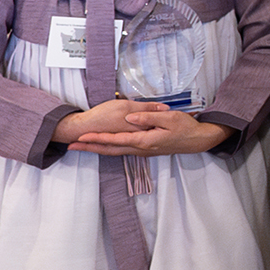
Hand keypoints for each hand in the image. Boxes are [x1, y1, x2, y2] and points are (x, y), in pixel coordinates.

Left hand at [61, 102, 233, 156]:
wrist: (198, 140)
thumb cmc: (186, 127)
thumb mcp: (170, 118)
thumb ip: (148, 118)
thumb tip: (130, 118)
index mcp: (145, 140)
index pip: (116, 139)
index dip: (98, 138)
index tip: (82, 137)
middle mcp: (141, 148)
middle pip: (110, 149)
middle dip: (90, 148)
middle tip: (72, 146)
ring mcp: (143, 151)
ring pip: (115, 152)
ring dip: (97, 149)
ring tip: (82, 147)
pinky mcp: (146, 150)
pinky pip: (122, 151)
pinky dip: (109, 150)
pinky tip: (104, 147)